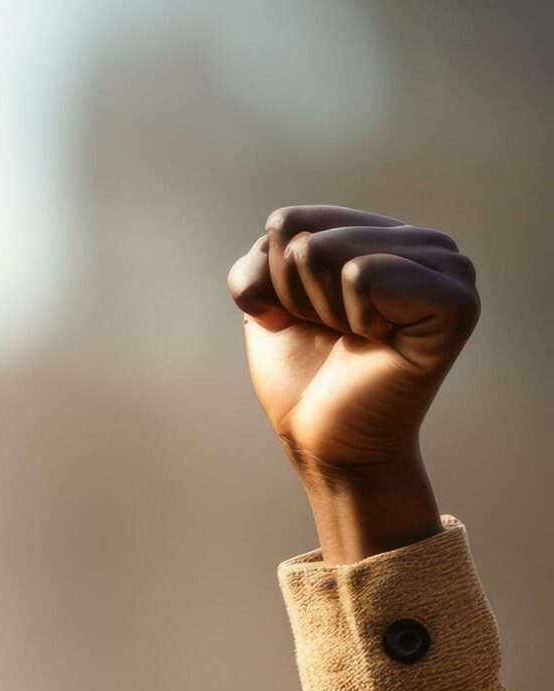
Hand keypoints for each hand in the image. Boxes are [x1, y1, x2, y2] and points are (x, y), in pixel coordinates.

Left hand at [228, 207, 474, 559]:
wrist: (322, 441)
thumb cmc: (303, 377)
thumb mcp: (266, 304)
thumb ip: (262, 255)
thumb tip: (287, 233)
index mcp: (383, 235)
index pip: (289, 221)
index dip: (273, 284)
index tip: (305, 321)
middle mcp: (423, 243)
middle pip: (302, 238)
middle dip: (295, 299)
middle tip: (334, 336)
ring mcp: (448, 268)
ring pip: (326, 252)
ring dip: (322, 311)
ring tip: (355, 339)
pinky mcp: (455, 300)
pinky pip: (363, 275)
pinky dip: (353, 318)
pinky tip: (378, 343)